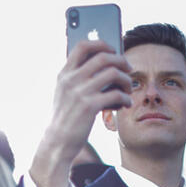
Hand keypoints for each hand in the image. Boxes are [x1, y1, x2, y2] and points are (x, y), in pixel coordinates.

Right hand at [30, 40, 132, 186]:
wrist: (57, 142)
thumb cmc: (65, 119)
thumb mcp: (65, 94)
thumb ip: (78, 79)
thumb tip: (104, 66)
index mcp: (64, 74)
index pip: (83, 46)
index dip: (101, 44)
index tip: (112, 50)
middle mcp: (71, 80)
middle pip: (103, 56)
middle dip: (121, 60)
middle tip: (128, 69)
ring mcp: (80, 92)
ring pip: (113, 73)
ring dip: (126, 80)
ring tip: (128, 89)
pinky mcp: (90, 106)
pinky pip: (116, 94)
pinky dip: (125, 98)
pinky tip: (125, 104)